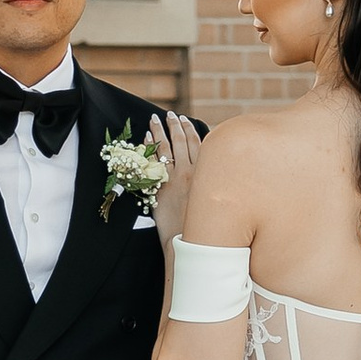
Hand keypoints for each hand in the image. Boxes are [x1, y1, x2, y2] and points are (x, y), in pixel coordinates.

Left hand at [147, 108, 202, 241]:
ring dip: (161, 130)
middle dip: (176, 125)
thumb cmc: (204, 227)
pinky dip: (150, 146)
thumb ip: (210, 184)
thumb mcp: (213, 201)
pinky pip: (154, 160)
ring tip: (155, 119)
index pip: (200, 144)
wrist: (190, 244)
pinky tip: (147, 137)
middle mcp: (193, 172)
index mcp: (208, 174)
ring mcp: (176, 178)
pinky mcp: (161, 186)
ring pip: (168, 147)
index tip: (187, 120)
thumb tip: (209, 175)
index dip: (191, 129)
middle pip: (184, 141)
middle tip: (171, 115)